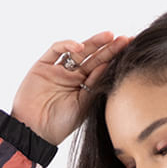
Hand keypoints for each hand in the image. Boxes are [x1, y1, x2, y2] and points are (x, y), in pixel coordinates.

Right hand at [10, 32, 131, 145]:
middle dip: (108, 48)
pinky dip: (67, 46)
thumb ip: (95, 86)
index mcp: (84, 89)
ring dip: (93, 43)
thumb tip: (111, 68)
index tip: (131, 52)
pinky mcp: (43, 65)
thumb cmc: (60, 125)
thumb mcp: (84, 106)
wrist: (35, 131)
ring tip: (109, 36)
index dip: (115, 60)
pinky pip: (56, 50)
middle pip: (93, 58)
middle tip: (125, 39)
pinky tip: (80, 48)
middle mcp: (72, 77)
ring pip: (77, 51)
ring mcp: (58, 70)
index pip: (102, 70)